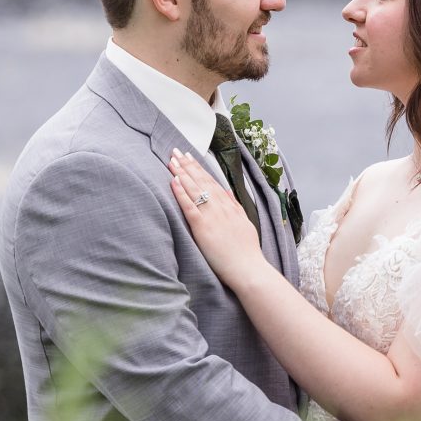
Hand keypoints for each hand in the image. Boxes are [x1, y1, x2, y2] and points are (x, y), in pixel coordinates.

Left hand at [166, 149, 265, 283]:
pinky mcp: (203, 228)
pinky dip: (181, 193)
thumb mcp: (245, 223)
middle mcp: (221, 207)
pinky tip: (174, 181)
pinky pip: (189, 206)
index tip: (188, 157)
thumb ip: (235, 206)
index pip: (211, 182)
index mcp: (229, 206)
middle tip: (175, 151)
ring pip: (195, 189)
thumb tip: (228, 191)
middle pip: (201, 181)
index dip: (198, 168)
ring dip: (182, 173)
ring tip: (171, 160)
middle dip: (187, 165)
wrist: (249, 269)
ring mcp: (212, 216)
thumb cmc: (247, 251)